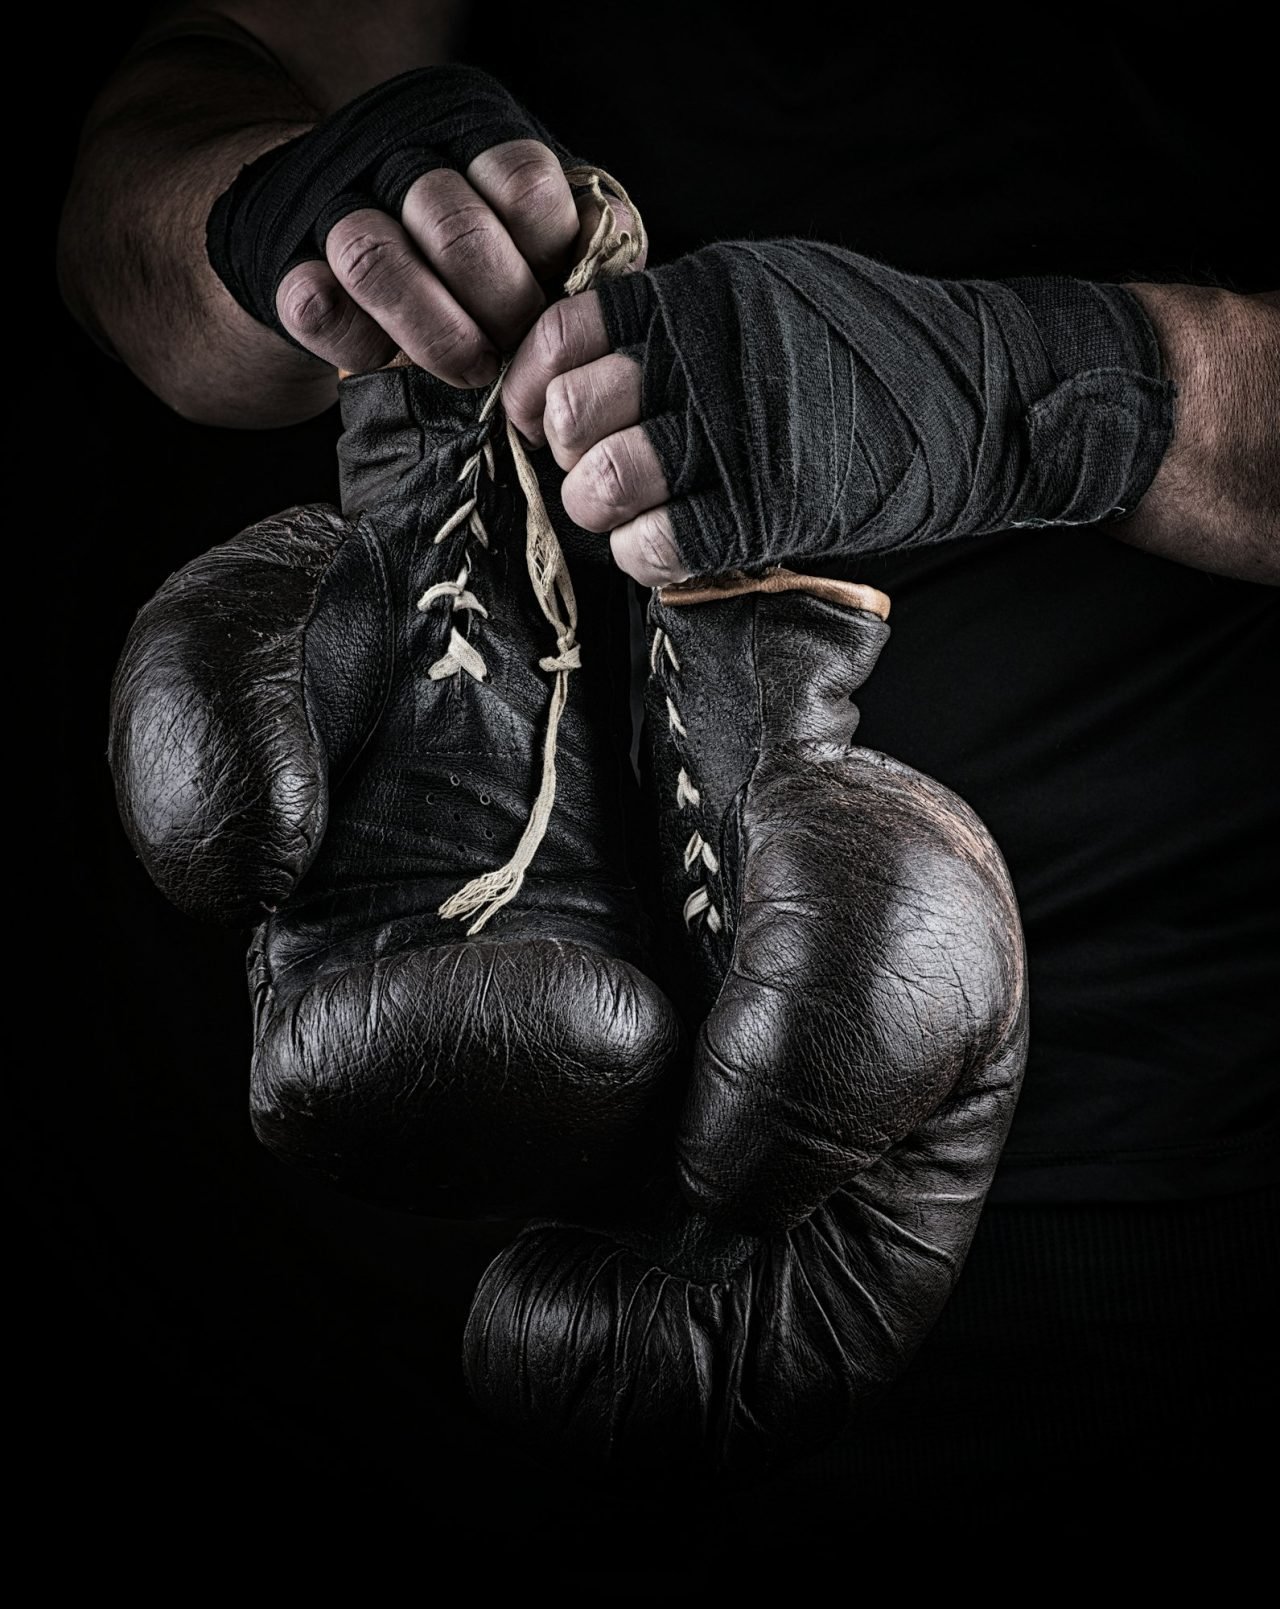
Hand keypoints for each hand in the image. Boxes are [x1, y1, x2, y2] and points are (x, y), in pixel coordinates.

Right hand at [208, 67, 640, 386]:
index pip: (521, 180)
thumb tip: (612, 280)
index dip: (543, 256)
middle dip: (498, 308)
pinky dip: (351, 339)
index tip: (553, 305)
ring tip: (469, 372)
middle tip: (515, 353)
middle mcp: (396, 153)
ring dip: (432, 331)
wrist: (330, 249)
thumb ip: (571, 243)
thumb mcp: (522, 231)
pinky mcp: (281, 262)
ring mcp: (331, 203)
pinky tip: (383, 360)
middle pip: (453, 224)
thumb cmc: (460, 259)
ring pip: (373, 256)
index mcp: (468, 133)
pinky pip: (312, 301)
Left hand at [504, 242, 1176, 584]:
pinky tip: (666, 548)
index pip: (565, 333)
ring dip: (601, 510)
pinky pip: (660, 545)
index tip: (538, 418)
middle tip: (597, 470)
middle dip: (569, 455)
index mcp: (700, 295)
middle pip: (574, 414)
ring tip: (631, 512)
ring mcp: (740, 435)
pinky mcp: (770, 509)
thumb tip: (585, 364)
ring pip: (604, 482)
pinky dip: (646, 557)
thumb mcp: (771, 292)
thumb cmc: (870, 352)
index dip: (533, 384)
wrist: (982, 399)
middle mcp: (709, 358)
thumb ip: (683, 320)